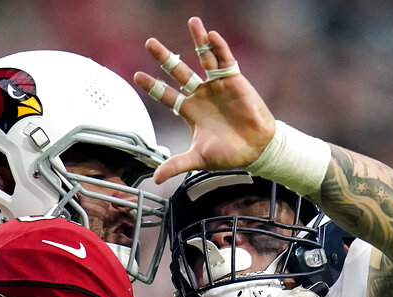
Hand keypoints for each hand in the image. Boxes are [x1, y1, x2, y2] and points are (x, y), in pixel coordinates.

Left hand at [134, 16, 275, 182]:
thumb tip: (155, 178)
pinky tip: (211, 36)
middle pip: (178, 71)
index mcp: (190, 110)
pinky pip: (225, 60)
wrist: (256, 149)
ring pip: (204, 58)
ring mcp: (217, 85)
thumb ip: (177, 164)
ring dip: (197, 40)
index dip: (152, 86)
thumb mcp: (198, 158)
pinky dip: (219, 48)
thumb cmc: (229, 154)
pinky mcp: (234, 80)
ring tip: (192, 22)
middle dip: (164, 57)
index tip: (136, 75)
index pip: (166, 95)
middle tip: (150, 43)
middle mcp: (201, 94)